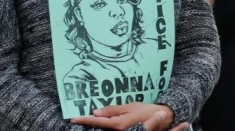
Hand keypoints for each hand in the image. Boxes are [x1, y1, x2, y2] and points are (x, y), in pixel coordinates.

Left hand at [70, 103, 185, 130]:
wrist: (161, 118)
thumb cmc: (146, 111)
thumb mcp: (129, 107)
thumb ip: (112, 110)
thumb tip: (96, 111)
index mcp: (118, 125)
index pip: (97, 121)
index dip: (85, 119)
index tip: (73, 118)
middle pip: (99, 126)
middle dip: (88, 122)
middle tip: (76, 117)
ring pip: (104, 128)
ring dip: (96, 123)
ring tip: (85, 117)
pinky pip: (110, 129)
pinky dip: (104, 123)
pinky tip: (101, 119)